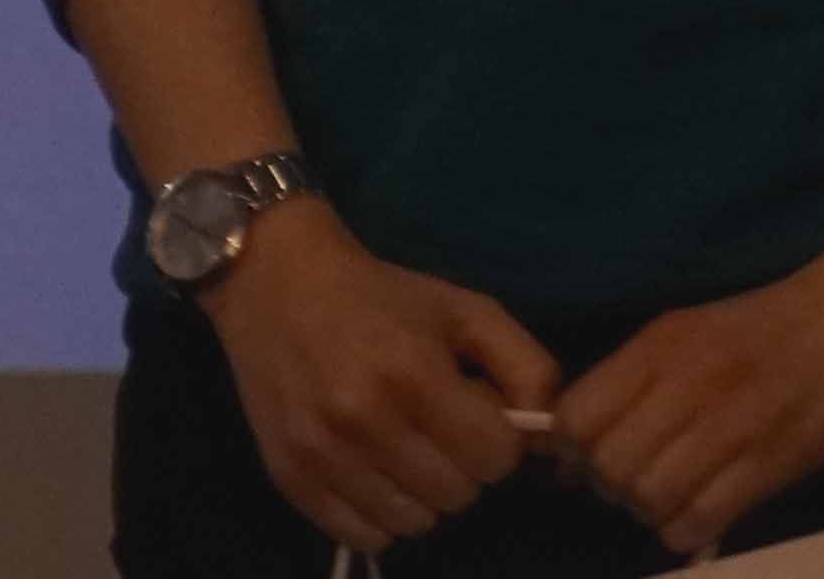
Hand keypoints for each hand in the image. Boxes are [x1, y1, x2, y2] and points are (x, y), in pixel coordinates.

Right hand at [196, 197, 560, 556]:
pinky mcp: (289, 477)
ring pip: (412, 523)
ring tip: (409, 451)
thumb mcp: (468, 310)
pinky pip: (361, 535)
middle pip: (456, 495)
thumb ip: (525, 366)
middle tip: (443, 431)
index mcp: (415, 372)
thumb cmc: (385, 297)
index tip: (481, 418)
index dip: (501, 442)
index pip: (494, 457)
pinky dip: (380, 516)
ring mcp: (321, 454)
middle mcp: (364, 420)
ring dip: (424, 496)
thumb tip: (544, 432)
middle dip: (465, 467)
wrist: (280, 288)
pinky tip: (376, 473)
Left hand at [558, 245, 823, 558]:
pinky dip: (690, 530)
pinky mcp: (775, 458)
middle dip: (615, 490)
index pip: (575, 417)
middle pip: (608, 466)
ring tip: (681, 497)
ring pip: (648, 497)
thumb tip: (568, 454)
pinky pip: (698, 520)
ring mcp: (733, 420)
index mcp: (663, 343)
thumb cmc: (779, 327)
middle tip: (644, 484)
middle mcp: (689, 379)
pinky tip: (708, 512)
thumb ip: (636, 385)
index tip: (597, 460)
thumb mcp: (697, 334)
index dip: (575, 452)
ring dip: (654, 512)